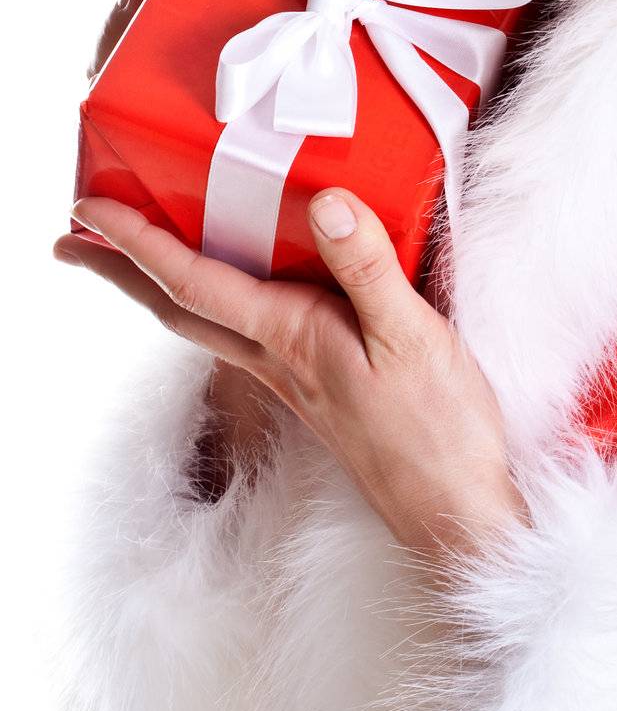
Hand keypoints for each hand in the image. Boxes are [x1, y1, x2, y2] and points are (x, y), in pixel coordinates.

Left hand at [53, 189, 530, 567]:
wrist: (452, 508)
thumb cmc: (438, 429)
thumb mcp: (411, 336)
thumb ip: (366, 268)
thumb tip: (324, 202)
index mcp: (290, 338)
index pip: (193, 281)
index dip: (135, 241)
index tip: (87, 208)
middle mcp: (276, 357)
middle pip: (177, 307)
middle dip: (119, 271)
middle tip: (71, 237)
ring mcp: (292, 376)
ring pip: (205, 322)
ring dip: (158, 286)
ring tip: (131, 257)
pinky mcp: (317, 384)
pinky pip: (245, 333)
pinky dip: (215, 303)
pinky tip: (233, 296)